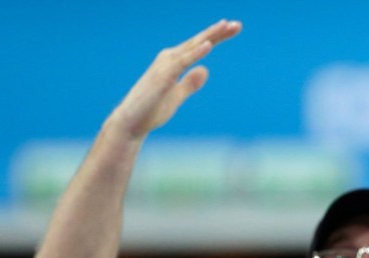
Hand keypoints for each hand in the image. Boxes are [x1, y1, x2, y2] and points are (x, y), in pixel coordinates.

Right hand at [108, 19, 242, 140]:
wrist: (131, 123)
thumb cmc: (151, 110)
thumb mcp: (177, 96)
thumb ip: (189, 84)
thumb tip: (205, 70)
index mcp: (174, 62)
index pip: (199, 46)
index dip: (216, 37)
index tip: (234, 28)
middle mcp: (169, 59)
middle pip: (198, 42)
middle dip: (218, 32)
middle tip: (237, 24)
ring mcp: (165, 66)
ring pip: (192, 47)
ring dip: (209, 36)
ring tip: (226, 25)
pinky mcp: (163, 76)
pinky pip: (182, 62)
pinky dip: (195, 53)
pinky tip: (208, 45)